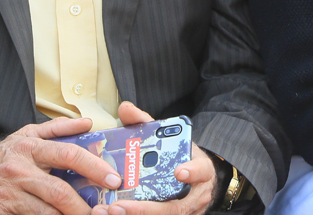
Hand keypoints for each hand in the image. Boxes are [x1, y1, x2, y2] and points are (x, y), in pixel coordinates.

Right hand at [0, 118, 121, 214]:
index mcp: (30, 148)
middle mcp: (19, 171)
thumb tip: (88, 123)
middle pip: (59, 192)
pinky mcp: (0, 214)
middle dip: (84, 206)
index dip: (94, 167)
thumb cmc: (2, 158)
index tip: (113, 179)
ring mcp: (8, 196)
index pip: (68, 155)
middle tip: (103, 211)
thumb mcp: (26, 135)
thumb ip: (58, 128)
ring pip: (46, 213)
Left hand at [96, 102, 218, 214]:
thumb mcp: (172, 140)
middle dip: (145, 208)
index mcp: (200, 171)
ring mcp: (184, 212)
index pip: (201, 171)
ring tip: (110, 211)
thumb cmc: (183, 159)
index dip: (192, 172)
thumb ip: (148, 124)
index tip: (178, 172)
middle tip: (119, 205)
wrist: (198, 182)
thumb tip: (125, 108)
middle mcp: (194, 196)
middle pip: (173, 207)